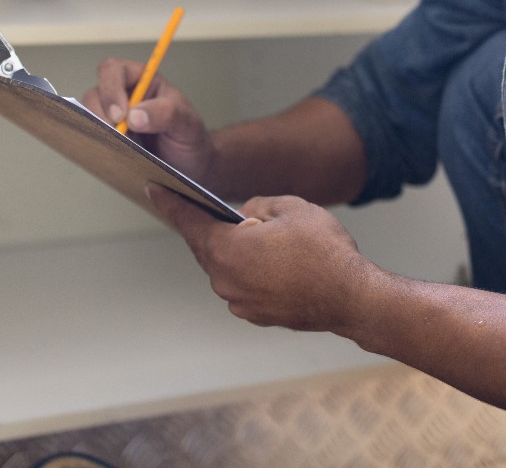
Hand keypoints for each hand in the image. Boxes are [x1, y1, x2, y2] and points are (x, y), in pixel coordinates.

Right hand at [81, 57, 215, 183]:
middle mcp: (124, 95)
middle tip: (117, 134)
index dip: (111, 88)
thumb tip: (134, 116)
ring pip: (89, 114)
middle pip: (96, 91)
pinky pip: (92, 135)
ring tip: (119, 146)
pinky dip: (96, 143)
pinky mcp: (108, 137)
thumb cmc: (190, 138)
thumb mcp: (187, 124)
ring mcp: (113, 117)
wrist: (191, 167)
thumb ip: (166, 114)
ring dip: (98, 129)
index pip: (115, 70)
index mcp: (144, 81)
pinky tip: (111, 153)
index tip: (120, 115)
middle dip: (100, 112)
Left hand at [147, 184, 375, 333]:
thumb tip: (246, 215)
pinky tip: (272, 262)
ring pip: (226, 267)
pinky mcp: (255, 314)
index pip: (189, 221)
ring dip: (235, 252)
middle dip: (210, 227)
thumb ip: (258, 205)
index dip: (170, 203)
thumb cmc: (325, 251)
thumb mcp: (291, 207)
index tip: (153, 190)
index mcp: (227, 250)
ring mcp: (239, 302)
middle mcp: (225, 280)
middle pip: (206, 247)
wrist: (353, 298)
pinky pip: (242, 285)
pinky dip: (249, 272)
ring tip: (260, 238)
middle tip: (215, 210)